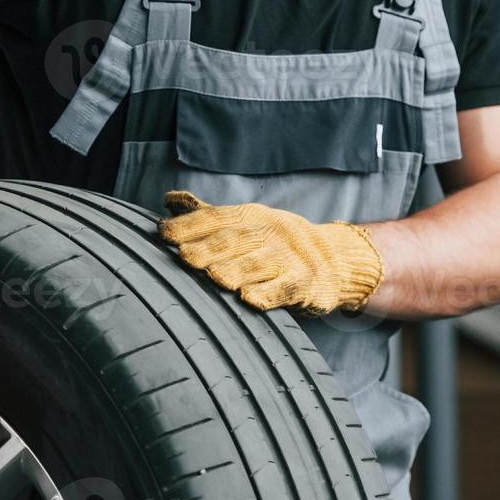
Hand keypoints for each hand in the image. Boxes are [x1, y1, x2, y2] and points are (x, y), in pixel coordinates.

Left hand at [159, 191, 383, 314]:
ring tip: (214, 277)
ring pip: (258, 264)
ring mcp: (288, 259)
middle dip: (209, 248)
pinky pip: (284, 289)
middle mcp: (269, 234)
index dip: (191, 225)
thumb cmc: (277, 244)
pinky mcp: (304, 284)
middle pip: (235, 240)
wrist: (335, 259)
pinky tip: (249, 300)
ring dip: (235, 270)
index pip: (218, 218)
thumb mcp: (246, 222)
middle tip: (185, 258)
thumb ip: (207, 215)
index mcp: (251, 217)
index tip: (164, 234)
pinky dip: (267, 294)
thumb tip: (169, 200)